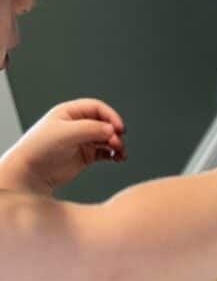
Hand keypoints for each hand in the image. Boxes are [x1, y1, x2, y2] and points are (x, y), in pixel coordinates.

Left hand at [0, 99, 126, 194]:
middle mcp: (77, 125)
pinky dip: (113, 155)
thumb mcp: (66, 133)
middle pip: (104, 124)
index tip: (120, 129)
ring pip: (107, 139)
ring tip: (120, 155)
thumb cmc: (41, 148)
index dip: (111, 116)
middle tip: (117, 144)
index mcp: (70, 113)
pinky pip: (105, 153)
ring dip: (117, 145)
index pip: (97, 108)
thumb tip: (112, 129)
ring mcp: (82, 141)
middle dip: (114, 133)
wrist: (32, 172)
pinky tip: (117, 159)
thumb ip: (90, 129)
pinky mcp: (85, 156)